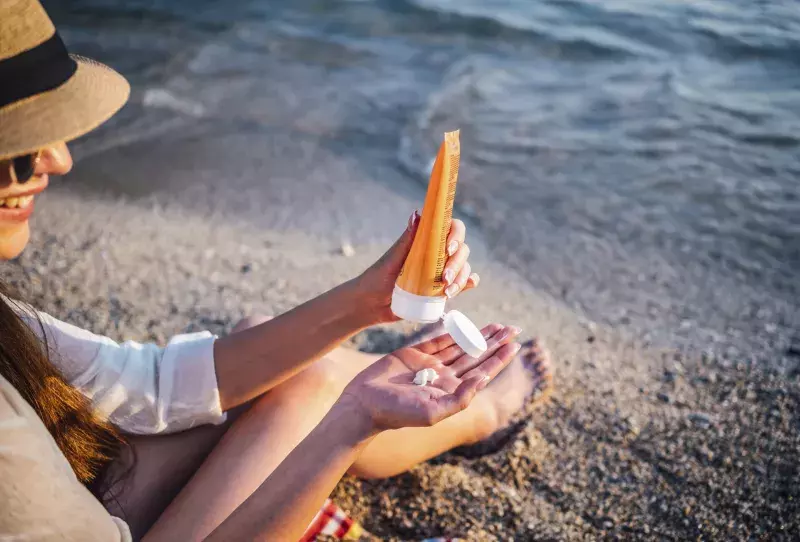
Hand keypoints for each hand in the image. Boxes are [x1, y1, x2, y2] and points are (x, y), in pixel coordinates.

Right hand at [339, 324, 520, 430]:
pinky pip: (438, 339)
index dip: (499, 358)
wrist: (365, 403)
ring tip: (498, 325)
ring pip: (460, 345)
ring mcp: (429, 364)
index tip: (515, 345)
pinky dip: (452, 330)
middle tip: (514, 328)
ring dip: (479, 334)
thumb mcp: (433, 411)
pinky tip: (467, 323)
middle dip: (495, 343)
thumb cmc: (397, 413)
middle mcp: (443, 377)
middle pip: (476, 355)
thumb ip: (460, 398)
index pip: (482, 371)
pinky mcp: (414, 353)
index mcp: (451, 392)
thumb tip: (483, 378)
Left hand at [356, 210, 479, 322]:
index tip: (448, 249)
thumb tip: (417, 213)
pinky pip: (463, 282)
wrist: (371, 305)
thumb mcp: (392, 258)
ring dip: (461, 278)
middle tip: (444, 278)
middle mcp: (437, 254)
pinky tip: (468, 284)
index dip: (456, 235)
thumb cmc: (378, 277)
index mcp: (425, 241)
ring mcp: (441, 271)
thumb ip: (407, 239)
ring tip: (447, 292)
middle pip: (461, 249)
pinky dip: (468, 282)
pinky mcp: (442, 289)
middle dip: (457, 263)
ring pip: (463, 267)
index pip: (450, 228)